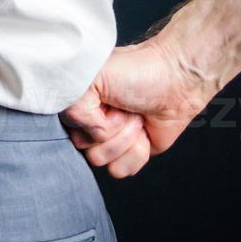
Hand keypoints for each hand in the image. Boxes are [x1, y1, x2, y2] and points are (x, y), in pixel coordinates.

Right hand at [61, 39, 216, 177]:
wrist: (176, 80)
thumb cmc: (137, 71)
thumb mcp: (94, 78)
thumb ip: (74, 108)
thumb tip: (91, 135)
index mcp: (74, 102)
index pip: (64, 127)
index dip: (88, 120)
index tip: (104, 102)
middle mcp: (87, 121)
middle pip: (82, 147)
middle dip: (110, 128)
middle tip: (123, 107)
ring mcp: (107, 139)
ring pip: (101, 160)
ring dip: (125, 138)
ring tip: (135, 116)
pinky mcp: (128, 153)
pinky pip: (119, 170)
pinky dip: (136, 153)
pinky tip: (143, 133)